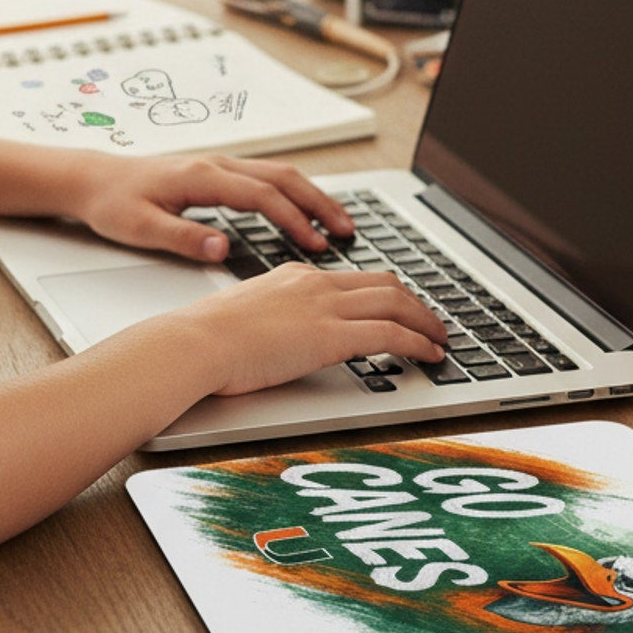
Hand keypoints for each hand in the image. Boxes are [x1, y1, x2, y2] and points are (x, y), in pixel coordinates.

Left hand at [64, 151, 353, 260]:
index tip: (316, 244)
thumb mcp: (141, 228)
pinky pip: (266, 177)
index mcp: (202, 178)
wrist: (91, 179)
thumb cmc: (112, 203)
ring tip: (337, 223)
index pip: (261, 196)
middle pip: (283, 177)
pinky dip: (293, 193)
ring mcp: (219, 165)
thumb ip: (184, 238)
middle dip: (319, 202)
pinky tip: (304, 212)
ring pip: (279, 173)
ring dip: (312, 196)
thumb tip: (223, 248)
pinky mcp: (217, 173)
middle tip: (347, 230)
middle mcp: (216, 165)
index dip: (293, 220)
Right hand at [172, 265, 447, 395]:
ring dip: (426, 322)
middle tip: (431, 322)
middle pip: (385, 284)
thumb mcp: (241, 318)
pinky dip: (419, 342)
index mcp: (294, 277)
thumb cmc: (202, 339)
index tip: (398, 307)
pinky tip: (430, 355)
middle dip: (415, 303)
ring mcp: (324, 307)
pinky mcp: (330, 335)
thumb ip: (268, 322)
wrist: (192, 343)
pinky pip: (391, 334)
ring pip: (397, 303)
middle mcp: (315, 284)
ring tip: (441, 340)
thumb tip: (274, 339)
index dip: (384, 293)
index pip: (353, 279)